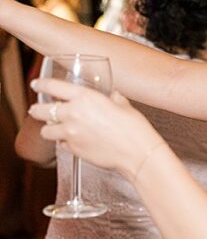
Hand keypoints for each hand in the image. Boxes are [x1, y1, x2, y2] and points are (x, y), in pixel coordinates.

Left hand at [28, 78, 164, 179]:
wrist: (138, 153)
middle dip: (36, 109)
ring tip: (56, 129)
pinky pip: (61, 145)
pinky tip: (73, 141)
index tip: (37, 85)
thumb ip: (113, 98)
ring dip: (49, 129)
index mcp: (86, 98)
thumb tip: (112, 96)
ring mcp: (71, 133)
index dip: (41, 85)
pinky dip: (64, 143)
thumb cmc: (135, 129)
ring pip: (46, 131)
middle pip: (40, 110)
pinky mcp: (73, 149)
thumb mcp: (124, 106)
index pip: (53, 87)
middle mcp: (73, 114)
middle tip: (36, 110)